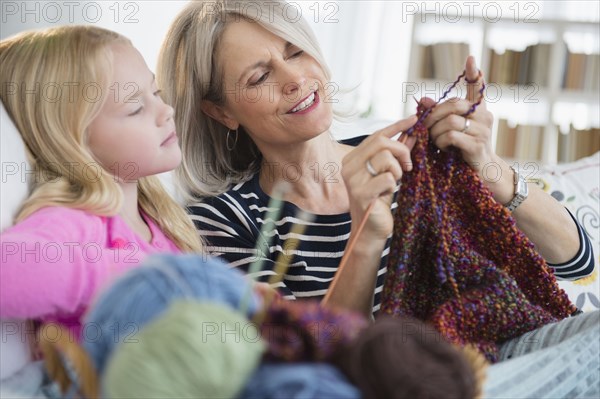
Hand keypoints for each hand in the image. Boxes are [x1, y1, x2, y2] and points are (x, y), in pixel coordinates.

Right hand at [341, 115, 417, 239]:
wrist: (371, 231)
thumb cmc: (380, 201)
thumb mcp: (390, 173)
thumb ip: (398, 153)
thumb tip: (412, 133)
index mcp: (352, 158)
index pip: (377, 135)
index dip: (397, 125)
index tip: (414, 119)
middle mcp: (348, 166)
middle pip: (382, 142)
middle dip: (401, 151)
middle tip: (408, 166)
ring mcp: (352, 180)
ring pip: (385, 157)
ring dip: (398, 170)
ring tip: (394, 183)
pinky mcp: (361, 194)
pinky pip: (387, 177)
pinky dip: (393, 185)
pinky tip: (387, 193)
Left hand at [422, 56, 498, 176]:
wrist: (482, 173)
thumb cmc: (464, 150)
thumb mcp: (450, 130)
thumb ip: (439, 114)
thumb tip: (422, 99)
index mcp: (478, 110)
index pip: (478, 87)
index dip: (473, 73)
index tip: (470, 58)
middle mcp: (484, 116)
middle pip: (452, 105)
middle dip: (432, 115)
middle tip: (423, 127)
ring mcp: (482, 130)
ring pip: (449, 121)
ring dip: (435, 133)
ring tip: (436, 142)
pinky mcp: (477, 145)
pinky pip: (450, 136)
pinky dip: (440, 142)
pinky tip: (442, 149)